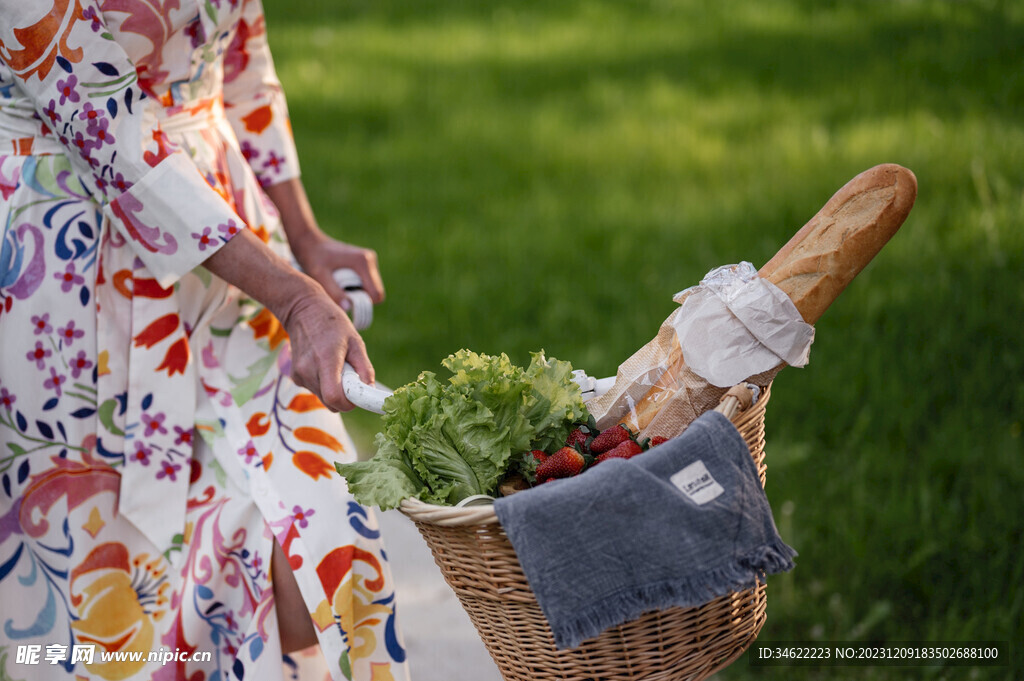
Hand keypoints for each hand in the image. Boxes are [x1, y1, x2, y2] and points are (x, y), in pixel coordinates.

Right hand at [277, 283, 374, 411]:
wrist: (303, 310)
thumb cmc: (333, 324)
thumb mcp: (355, 341)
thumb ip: (364, 368)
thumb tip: (370, 390)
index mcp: (326, 360)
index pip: (334, 397)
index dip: (349, 403)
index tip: (359, 396)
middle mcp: (308, 370)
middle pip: (331, 402)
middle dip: (345, 396)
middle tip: (351, 376)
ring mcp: (299, 374)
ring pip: (323, 398)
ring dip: (335, 389)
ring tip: (337, 365)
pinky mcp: (295, 377)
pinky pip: (316, 391)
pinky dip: (325, 385)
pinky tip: (324, 365)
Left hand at [292, 232, 384, 311]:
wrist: (309, 242)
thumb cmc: (313, 257)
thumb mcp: (320, 276)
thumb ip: (334, 292)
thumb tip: (347, 308)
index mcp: (363, 263)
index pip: (376, 294)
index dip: (364, 303)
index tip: (346, 301)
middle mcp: (370, 260)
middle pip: (374, 292)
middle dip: (358, 297)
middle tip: (338, 291)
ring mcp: (368, 261)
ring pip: (370, 289)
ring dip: (355, 292)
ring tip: (337, 284)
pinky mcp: (364, 263)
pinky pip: (365, 284)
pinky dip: (354, 287)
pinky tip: (339, 280)